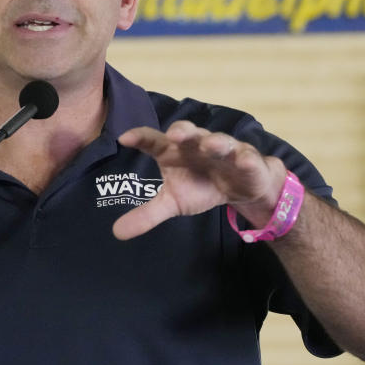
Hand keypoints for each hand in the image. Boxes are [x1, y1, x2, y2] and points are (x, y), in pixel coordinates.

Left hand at [113, 120, 285, 239]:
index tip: (124, 139)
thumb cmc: (200, 185)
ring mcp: (224, 150)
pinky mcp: (247, 160)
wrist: (241, 186)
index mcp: (175, 151)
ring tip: (209, 145)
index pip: (154, 140)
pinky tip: (244, 161)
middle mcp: (198, 144)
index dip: (140, 137)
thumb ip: (147, 214)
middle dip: (183, 132)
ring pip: (219, 141)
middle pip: (189, 133)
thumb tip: (117, 233)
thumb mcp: (173, 202)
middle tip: (174, 136)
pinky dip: (246, 159)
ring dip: (215, 142)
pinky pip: (247, 158)